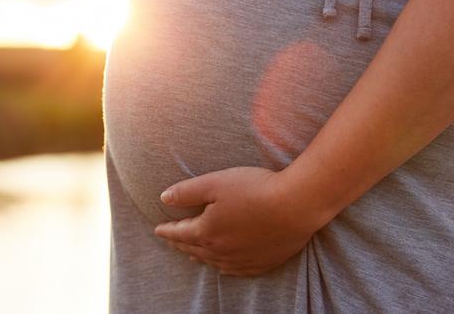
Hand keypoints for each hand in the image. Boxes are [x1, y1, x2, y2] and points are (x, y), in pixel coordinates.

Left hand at [153, 166, 325, 275]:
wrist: (296, 205)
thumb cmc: (255, 189)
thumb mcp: (215, 182)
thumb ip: (187, 192)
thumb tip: (163, 198)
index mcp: (207, 231)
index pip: (180, 233)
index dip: (167, 230)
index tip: (158, 229)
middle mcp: (221, 250)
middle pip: (194, 249)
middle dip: (180, 244)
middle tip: (172, 240)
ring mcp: (242, 259)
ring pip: (213, 262)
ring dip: (200, 257)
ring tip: (192, 254)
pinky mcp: (262, 263)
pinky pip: (236, 270)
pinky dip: (224, 267)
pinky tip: (223, 267)